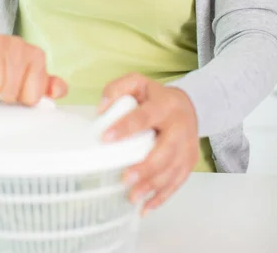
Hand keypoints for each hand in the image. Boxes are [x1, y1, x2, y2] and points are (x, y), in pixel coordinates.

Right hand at [0, 33, 67, 104]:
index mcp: (37, 56)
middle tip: (1, 81)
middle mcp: (19, 46)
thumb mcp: (33, 76)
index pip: (32, 97)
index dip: (21, 98)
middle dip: (3, 92)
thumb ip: (49, 86)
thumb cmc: (10, 65)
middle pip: (9, 92)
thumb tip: (59, 91)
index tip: (18, 88)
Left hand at [98, 73, 198, 214]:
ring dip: (151, 186)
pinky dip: (161, 197)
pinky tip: (145, 207)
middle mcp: (180, 127)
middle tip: (125, 178)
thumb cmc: (156, 97)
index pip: (144, 117)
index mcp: (165, 106)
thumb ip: (118, 89)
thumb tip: (102, 109)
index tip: (105, 138)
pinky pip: (177, 183)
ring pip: (171, 170)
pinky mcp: (189, 162)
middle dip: (145, 167)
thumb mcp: (138, 83)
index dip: (125, 127)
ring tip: (131, 196)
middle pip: (165, 150)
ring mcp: (187, 147)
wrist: (188, 105)